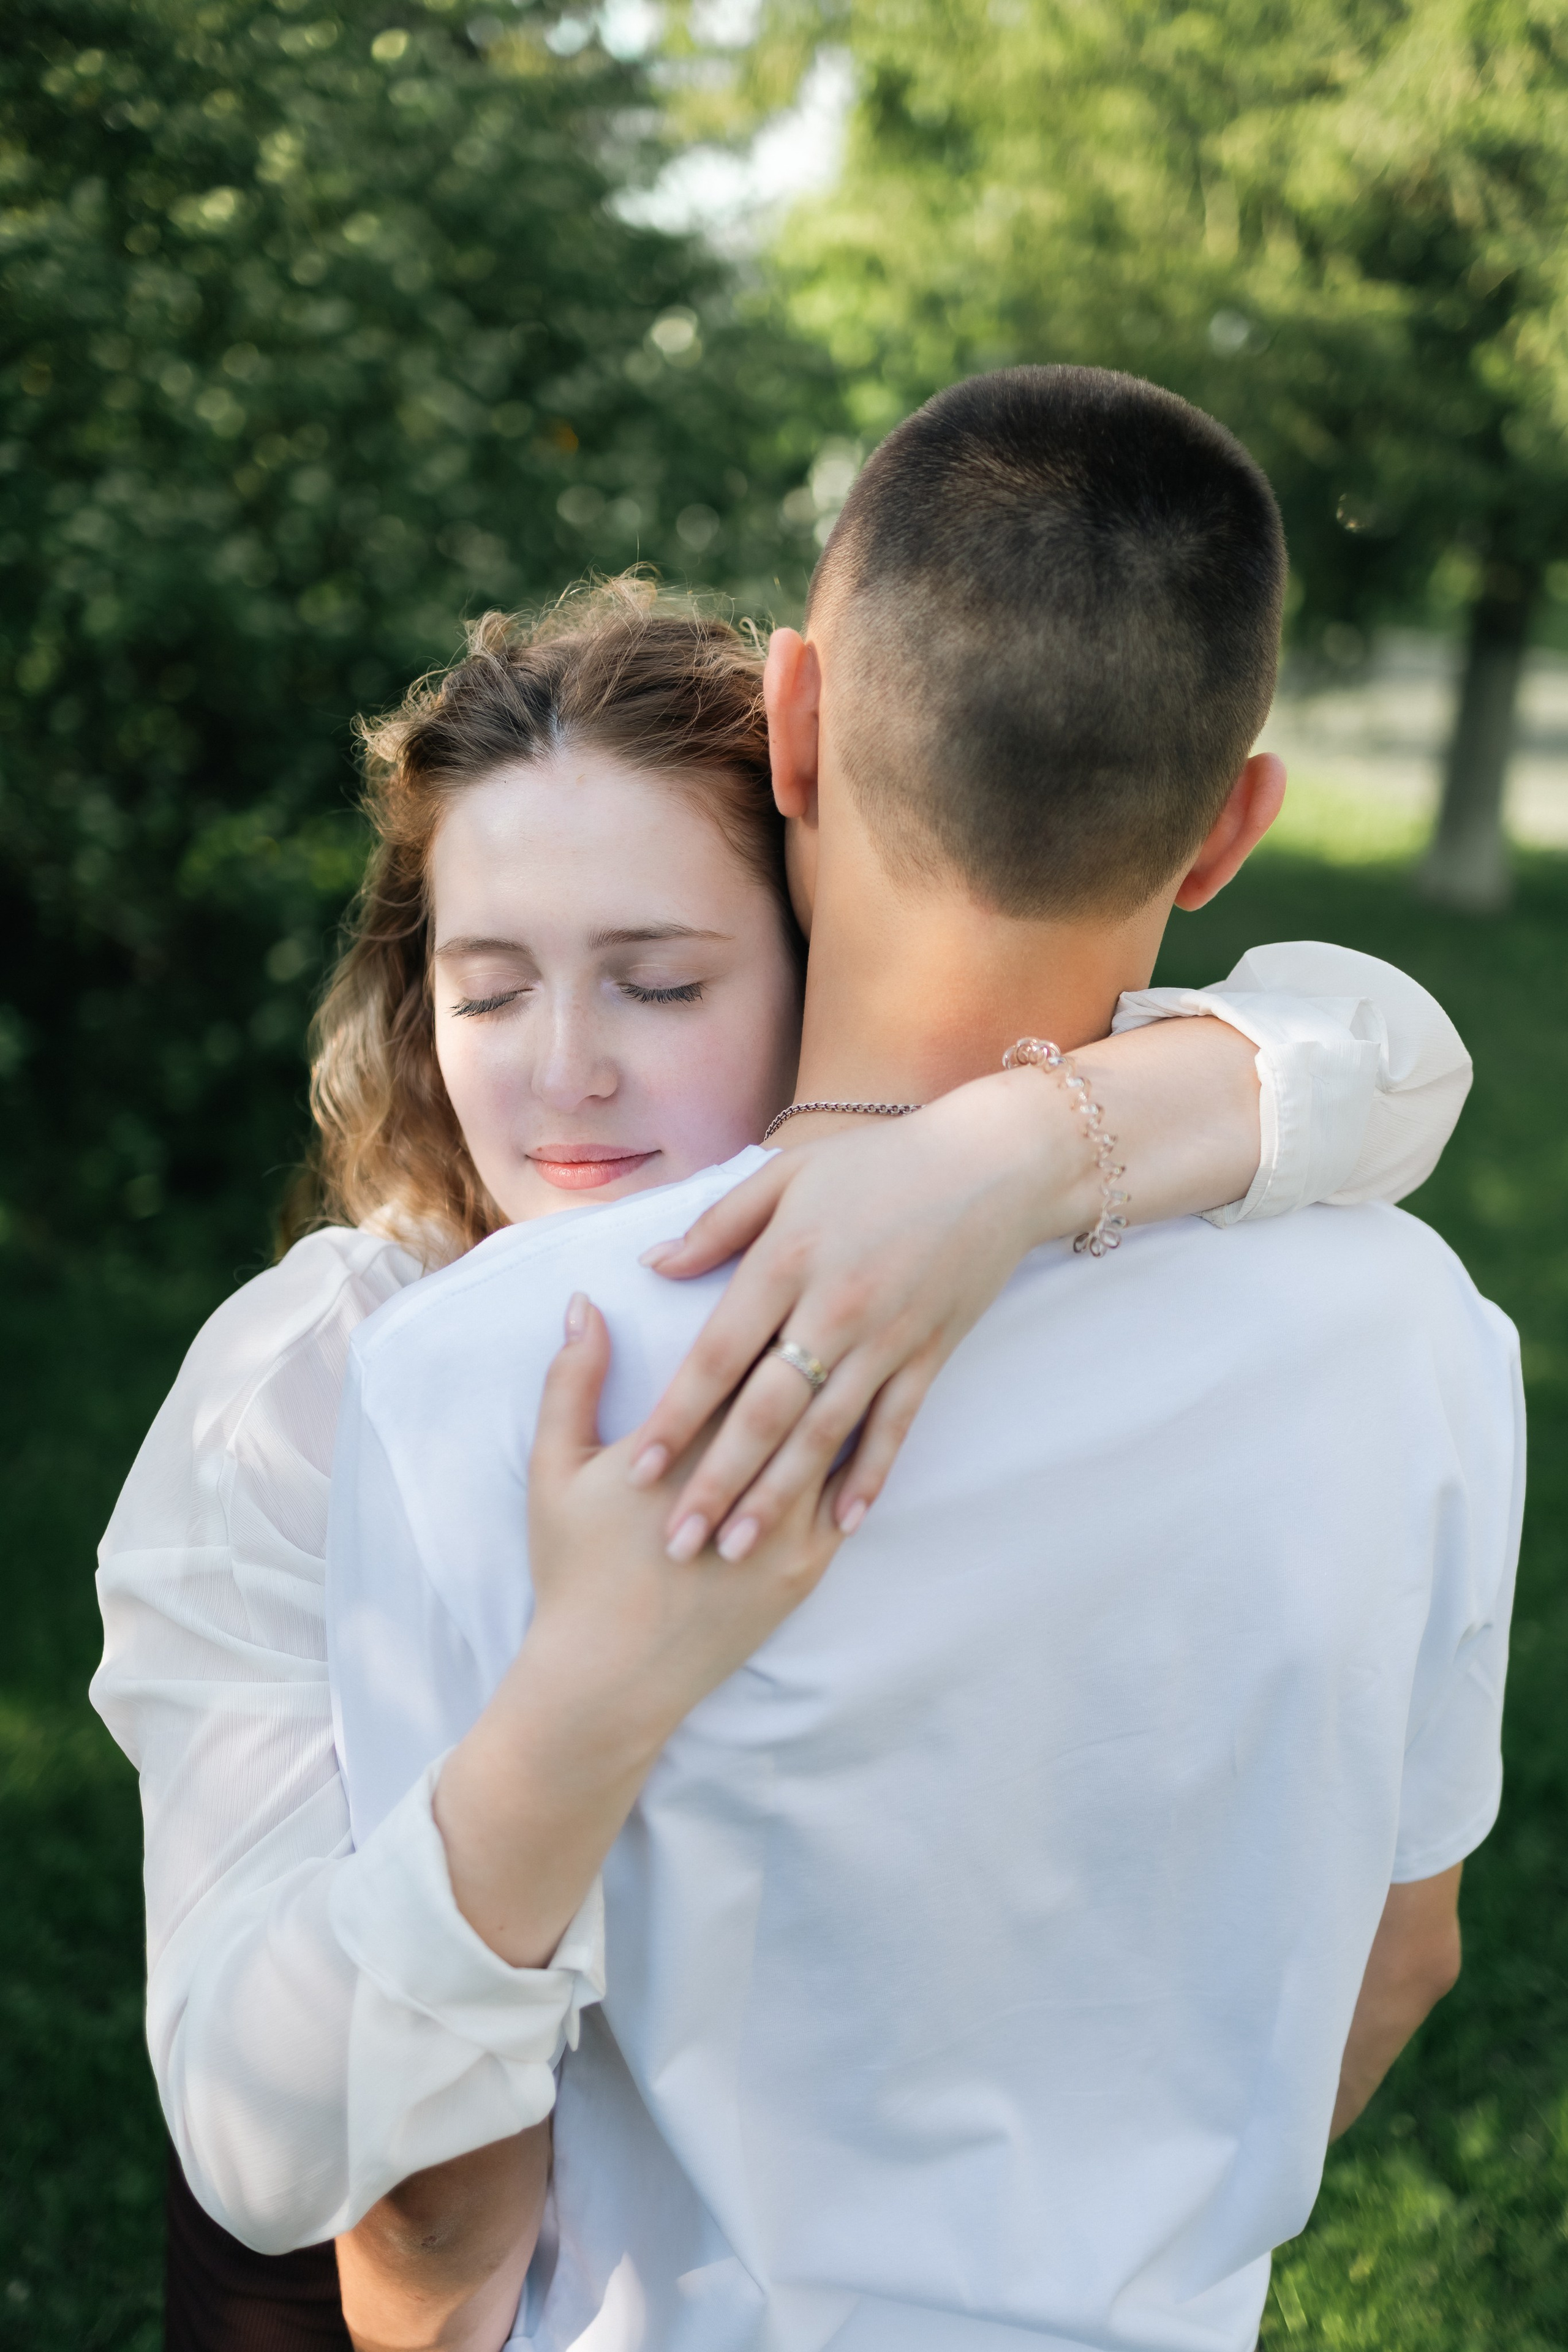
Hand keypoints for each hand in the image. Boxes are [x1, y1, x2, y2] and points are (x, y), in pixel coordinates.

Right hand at [523, 1293, 848, 1751]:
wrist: (609, 1678)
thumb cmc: (575, 1567)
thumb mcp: (556, 1469)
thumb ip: (572, 1380)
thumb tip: (586, 1304)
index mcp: (682, 1444)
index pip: (740, 1352)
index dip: (767, 1300)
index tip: (788, 1258)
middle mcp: (744, 1478)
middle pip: (798, 1383)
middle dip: (819, 1330)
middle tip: (844, 1276)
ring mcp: (785, 1528)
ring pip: (835, 1435)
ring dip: (850, 1383)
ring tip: (870, 1331)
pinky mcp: (808, 1567)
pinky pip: (850, 1496)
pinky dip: (861, 1453)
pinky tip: (874, 1411)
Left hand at [625, 1071, 1098, 1564]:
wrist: (993, 1164)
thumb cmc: (878, 1163)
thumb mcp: (788, 1173)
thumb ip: (719, 1224)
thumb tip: (653, 1265)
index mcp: (787, 1260)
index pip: (718, 1354)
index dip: (676, 1416)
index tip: (639, 1469)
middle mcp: (834, 1307)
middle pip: (764, 1412)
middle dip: (717, 1482)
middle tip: (678, 1544)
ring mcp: (887, 1338)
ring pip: (824, 1433)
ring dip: (780, 1497)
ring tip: (739, 1549)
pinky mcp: (930, 1354)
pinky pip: (895, 1427)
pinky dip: (869, 1476)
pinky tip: (842, 1524)